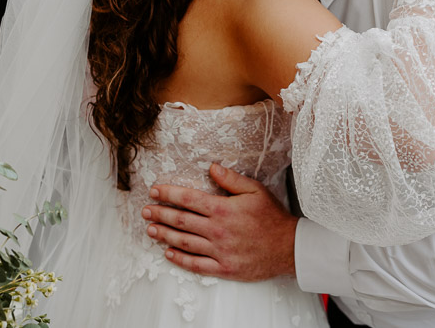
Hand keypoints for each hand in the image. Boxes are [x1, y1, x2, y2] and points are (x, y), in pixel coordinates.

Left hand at [142, 163, 297, 280]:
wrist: (289, 248)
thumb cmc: (272, 217)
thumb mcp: (255, 191)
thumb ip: (231, 179)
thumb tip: (211, 167)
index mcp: (223, 209)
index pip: (188, 199)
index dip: (168, 194)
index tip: (154, 192)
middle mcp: (217, 230)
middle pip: (181, 221)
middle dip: (160, 214)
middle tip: (145, 211)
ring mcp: (219, 251)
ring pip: (184, 242)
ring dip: (164, 235)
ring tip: (151, 230)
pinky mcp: (224, 268)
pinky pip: (196, 264)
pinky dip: (180, 259)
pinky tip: (168, 253)